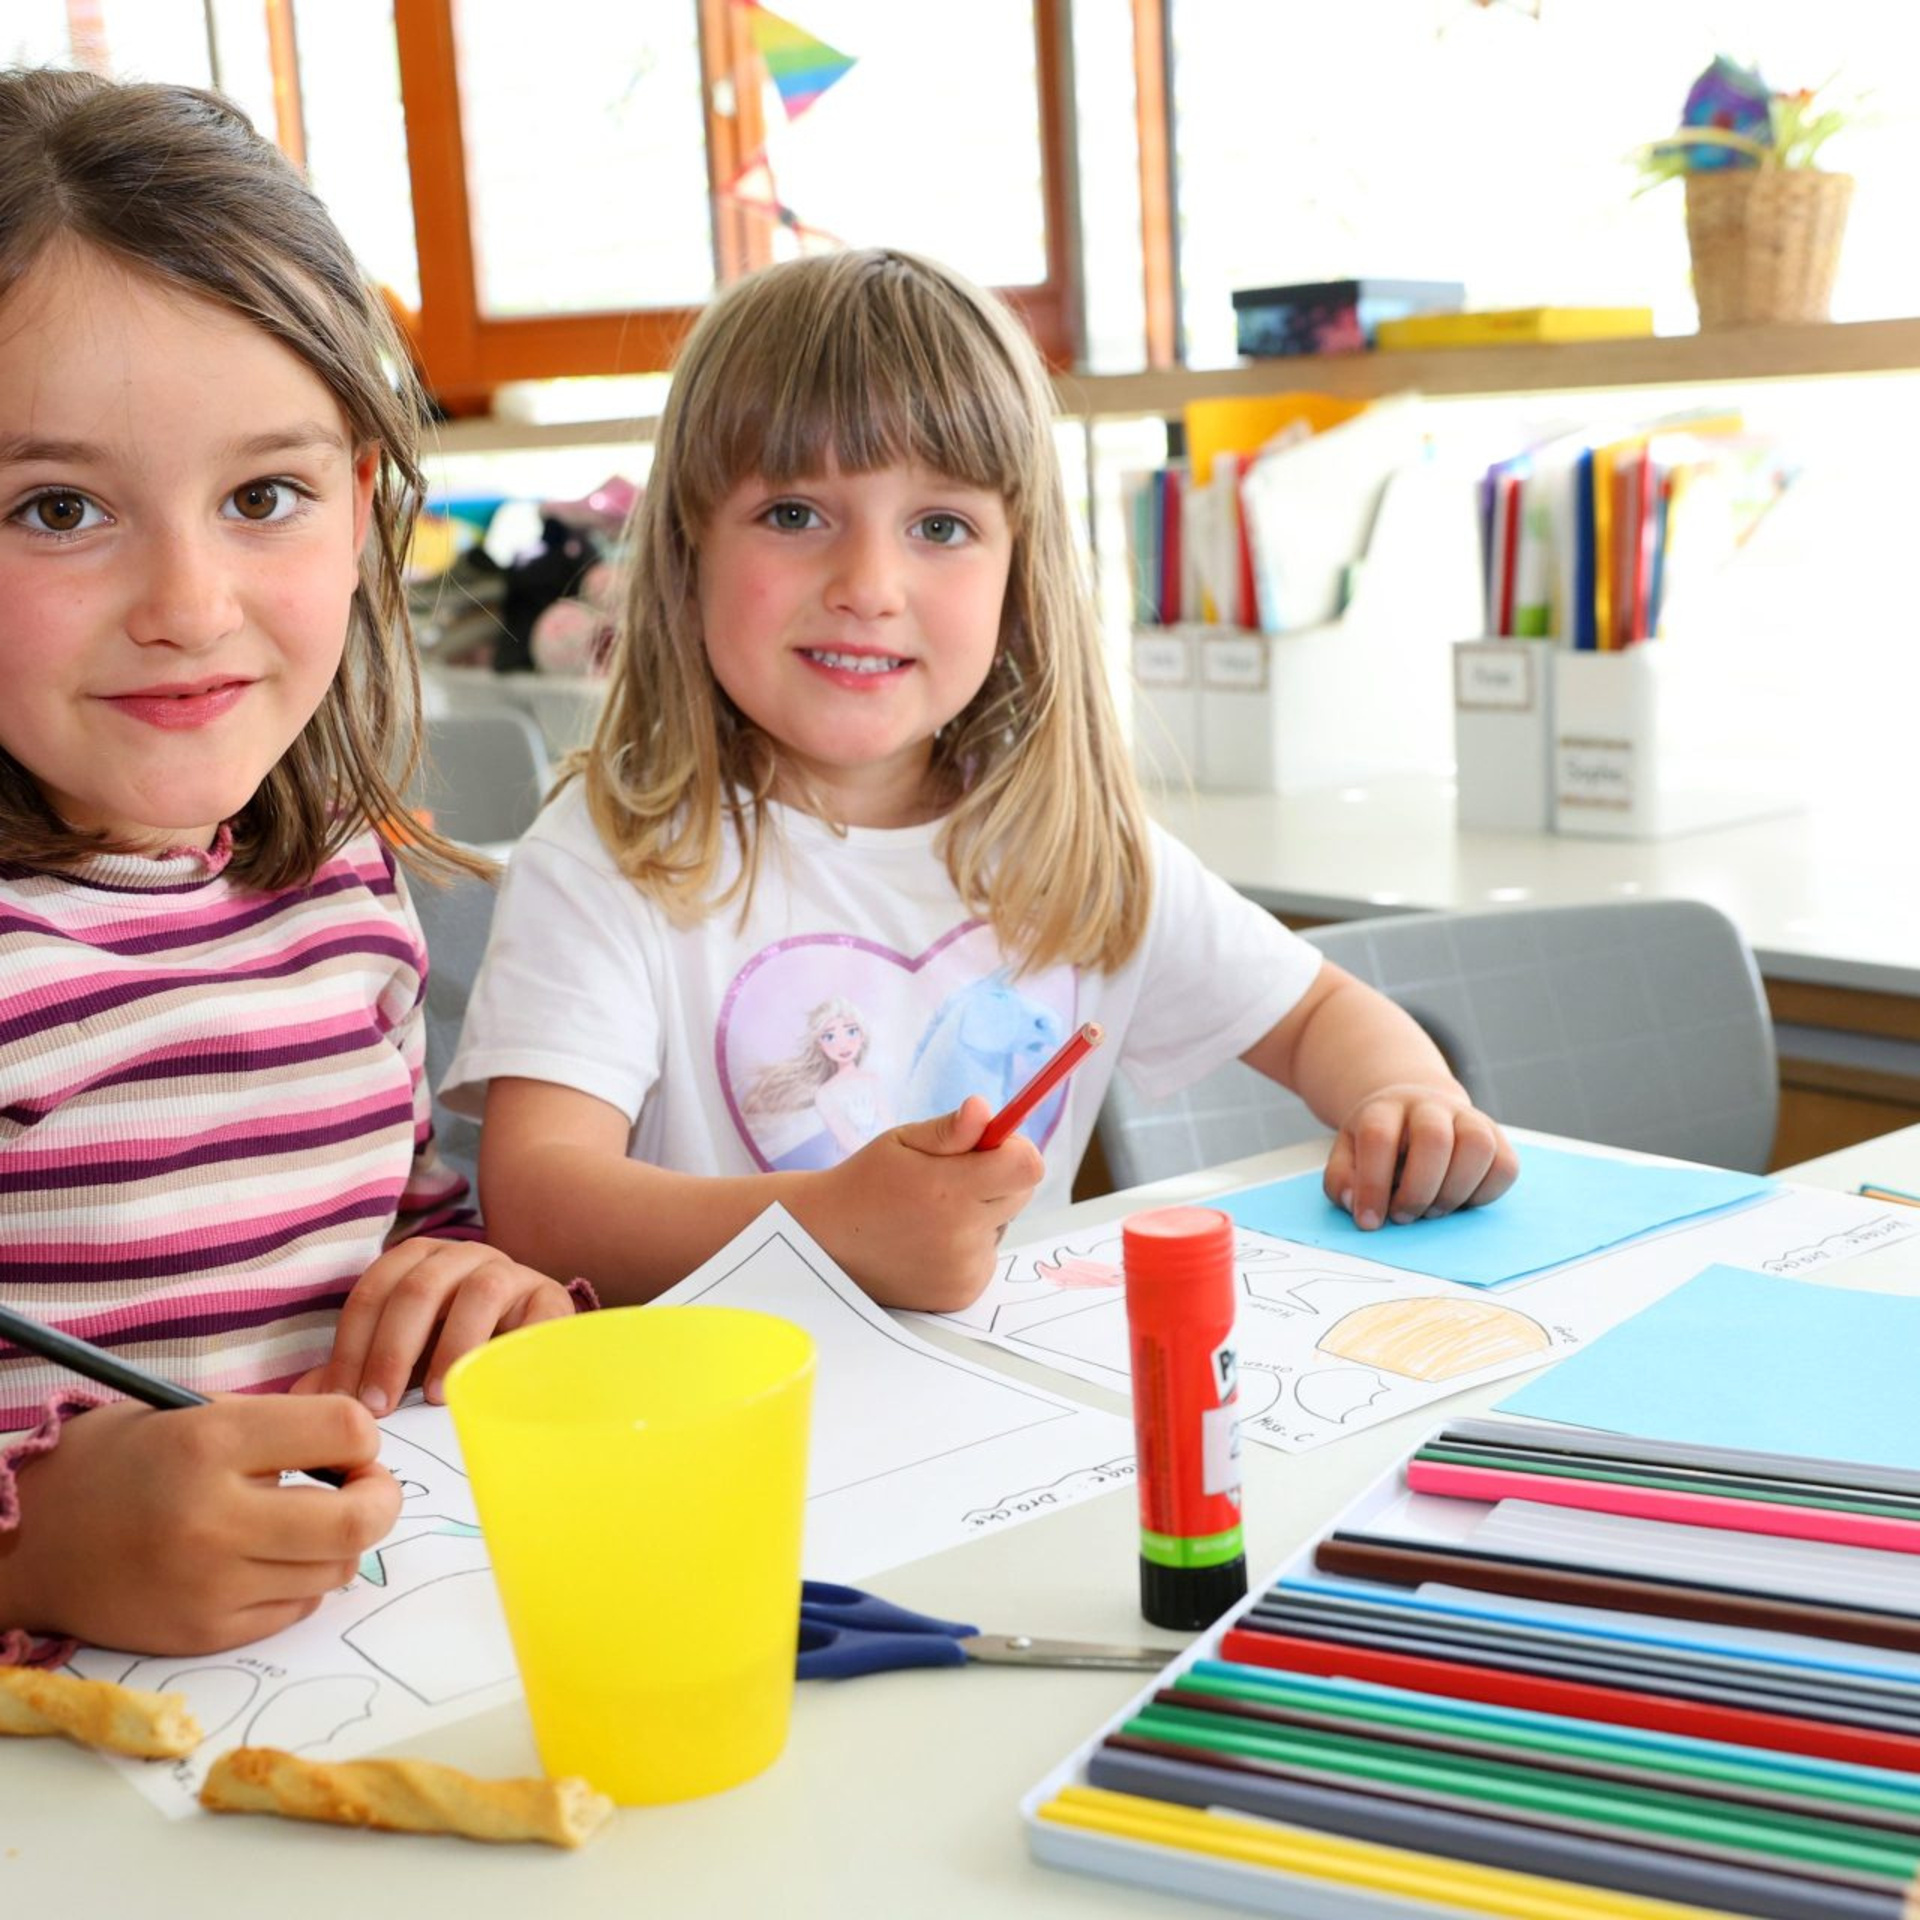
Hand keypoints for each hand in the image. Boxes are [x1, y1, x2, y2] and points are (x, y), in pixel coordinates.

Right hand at [0, 1396, 399, 1654]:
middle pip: (361, 1518)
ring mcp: (210, 1585)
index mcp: (210, 1443)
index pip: (347, 1430)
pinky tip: (266, 1558)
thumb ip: (276, 1426)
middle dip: (379, 1497)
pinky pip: (297, 1608)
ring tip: (303, 1521)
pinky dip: (301, 1581)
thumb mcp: (190, 1413)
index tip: (346, 1444)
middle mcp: (214, 1518)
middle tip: (361, 1486)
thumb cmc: (115, 1464)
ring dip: (339, 1542)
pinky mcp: (204, 1634)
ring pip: (338, 1569)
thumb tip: (360, 1448)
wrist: (26, 1543)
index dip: (362, 1436)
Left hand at [295, 1238, 576, 1412]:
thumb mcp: (402, 1360)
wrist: (533, 1345)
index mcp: (417, 1263)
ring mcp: (509, 1272)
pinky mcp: (551, 1297)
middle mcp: (461, 1256)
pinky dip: (513, 1347)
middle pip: (418, 1289)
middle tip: (381, 1407)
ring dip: (453, 1346)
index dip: (352, 1347)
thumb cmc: (455, 1352)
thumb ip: (358, 1371)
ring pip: (478, 1292)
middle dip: (393, 1351)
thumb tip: (302, 1398)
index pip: (373, 1293)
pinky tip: (496, 1385)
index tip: (344, 1401)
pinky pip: (536, 1314)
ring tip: (440, 1397)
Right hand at [808, 1097, 1043, 1311]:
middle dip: (998, 1178)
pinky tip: (930, 1241)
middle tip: (953, 1178)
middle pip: (1021, 1194)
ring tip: (932, 1214)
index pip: (1027, 1167)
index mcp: (949, 1190)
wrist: (828, 1240)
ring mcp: (964, 1270)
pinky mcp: (962, 1292)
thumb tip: (984, 1109)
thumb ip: (950, 1129)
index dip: (1015, 1150)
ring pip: (1003, 1226)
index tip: (990, 1146)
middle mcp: (961, 1235)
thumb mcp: (902, 1142)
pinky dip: (969, 1245)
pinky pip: (987, 1255)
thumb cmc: (868, 1181)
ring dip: (981, 1214)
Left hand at [1324, 1085, 1517, 1230]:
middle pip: (1434, 1138)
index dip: (1372, 1184)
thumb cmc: (1380, 1142)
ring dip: (1454, 1192)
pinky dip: (1485, 1194)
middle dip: (1418, 1190)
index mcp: (1385, 1108)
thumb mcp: (1347, 1154)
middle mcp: (1430, 1106)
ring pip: (1478, 1147)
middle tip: (1404, 1217)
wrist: (1415, 1110)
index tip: (1369, 1221)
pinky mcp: (1497, 1137)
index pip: (1379, 1137)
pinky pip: (1505, 1166)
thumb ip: (1342, 1180)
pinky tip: (1459, 1201)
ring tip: (1432, 1211)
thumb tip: (1356, 1205)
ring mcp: (1468, 1117)